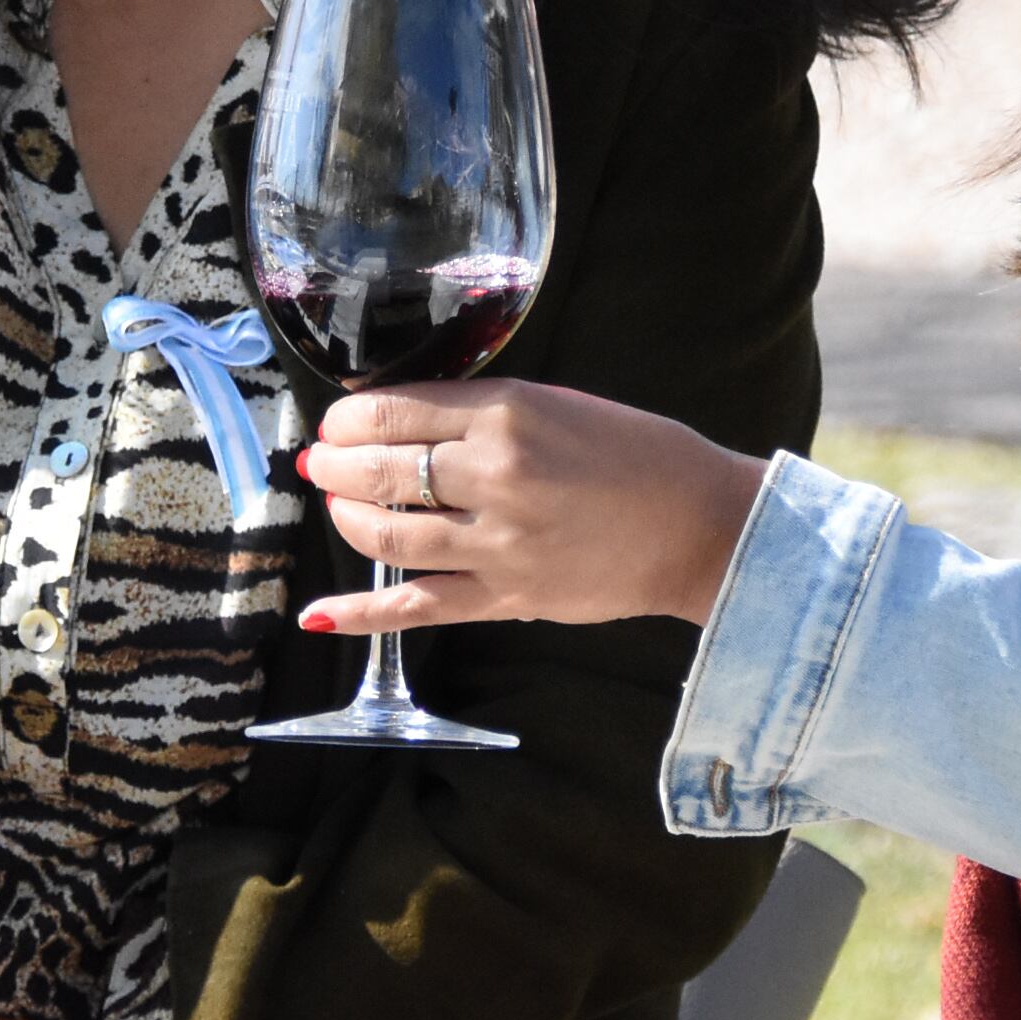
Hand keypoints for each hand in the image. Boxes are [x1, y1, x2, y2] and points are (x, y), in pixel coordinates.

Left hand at [296, 380, 769, 635]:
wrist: (700, 525)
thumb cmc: (636, 454)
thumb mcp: (555, 403)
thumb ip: (480, 410)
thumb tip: (403, 419)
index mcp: (506, 414)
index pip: (393, 412)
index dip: (347, 420)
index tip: (337, 423)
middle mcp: (494, 476)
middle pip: (379, 470)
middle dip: (333, 464)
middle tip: (319, 461)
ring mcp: (497, 544)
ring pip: (386, 534)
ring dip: (344, 517)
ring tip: (335, 504)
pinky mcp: (506, 597)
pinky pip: (417, 608)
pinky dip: (362, 614)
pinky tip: (319, 616)